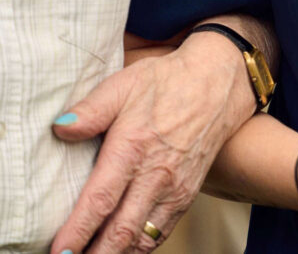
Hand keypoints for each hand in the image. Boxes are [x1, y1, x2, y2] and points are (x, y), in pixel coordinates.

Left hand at [49, 30, 257, 253]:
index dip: (76, 232)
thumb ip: (91, 109)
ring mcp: (176, 188)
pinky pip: (161, 232)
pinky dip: (140, 247)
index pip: (100, 202)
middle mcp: (156, 175)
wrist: (219, 82)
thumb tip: (60, 128)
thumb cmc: (168, 81)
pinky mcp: (188, 193)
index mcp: (134, 148)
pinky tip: (123, 249)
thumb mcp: (125, 84)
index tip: (58, 250)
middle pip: (121, 232)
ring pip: (143, 239)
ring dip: (117, 253)